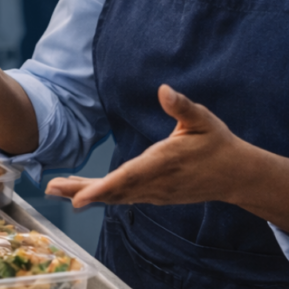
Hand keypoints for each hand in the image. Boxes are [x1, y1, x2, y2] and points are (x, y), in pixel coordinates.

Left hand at [46, 85, 247, 208]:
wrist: (236, 175)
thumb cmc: (217, 143)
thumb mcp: (203, 120)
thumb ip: (182, 106)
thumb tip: (163, 89)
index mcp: (164, 162)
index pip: (128, 178)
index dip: (102, 189)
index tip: (79, 198)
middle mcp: (156, 182)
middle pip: (114, 191)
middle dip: (81, 191)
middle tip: (52, 188)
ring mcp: (155, 192)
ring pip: (115, 196)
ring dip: (85, 193)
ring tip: (56, 188)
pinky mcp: (154, 195)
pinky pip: (123, 197)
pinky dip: (101, 195)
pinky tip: (80, 191)